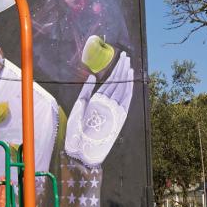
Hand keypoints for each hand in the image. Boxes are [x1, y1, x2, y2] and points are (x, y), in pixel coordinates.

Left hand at [64, 52, 132, 166]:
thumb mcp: (77, 107)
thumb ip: (85, 92)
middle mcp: (106, 104)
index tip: (120, 59)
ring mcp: (112, 110)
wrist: (80, 150)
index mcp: (97, 101)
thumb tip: (91, 76)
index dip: (115, 70)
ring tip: (128, 63)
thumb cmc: (76, 132)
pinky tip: (130, 80)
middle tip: (126, 56)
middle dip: (121, 69)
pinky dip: (128, 90)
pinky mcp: (117, 118)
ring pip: (120, 89)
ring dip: (125, 76)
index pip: (108, 82)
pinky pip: (124, 101)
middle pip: (116, 83)